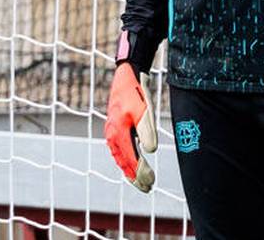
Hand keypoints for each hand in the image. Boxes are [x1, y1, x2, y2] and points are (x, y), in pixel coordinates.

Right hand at [104, 63, 157, 191]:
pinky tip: (131, 163)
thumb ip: (147, 131)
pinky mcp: (115, 126)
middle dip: (135, 177)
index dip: (140, 173)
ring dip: (130, 170)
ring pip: (120, 157)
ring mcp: (112, 131)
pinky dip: (125, 159)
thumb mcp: (144, 110)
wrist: (127, 74)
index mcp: (119, 133)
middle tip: (148, 188)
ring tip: (140, 181)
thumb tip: (150, 151)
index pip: (131, 159)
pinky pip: (119, 149)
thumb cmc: (136, 92)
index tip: (151, 183)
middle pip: (124, 162)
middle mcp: (113, 135)